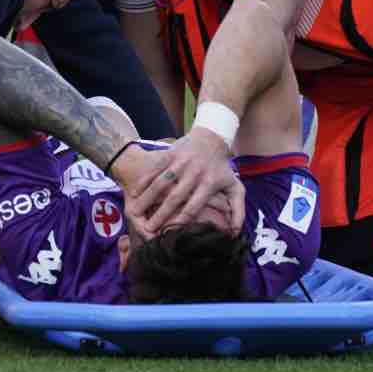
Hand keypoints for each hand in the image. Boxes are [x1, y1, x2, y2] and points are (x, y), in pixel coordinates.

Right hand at [121, 128, 243, 238]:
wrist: (211, 138)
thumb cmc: (222, 168)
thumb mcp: (235, 188)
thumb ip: (238, 211)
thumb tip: (235, 233)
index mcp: (209, 184)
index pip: (193, 207)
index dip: (180, 221)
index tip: (168, 234)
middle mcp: (194, 173)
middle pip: (174, 198)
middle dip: (160, 214)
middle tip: (148, 229)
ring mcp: (180, 163)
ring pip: (160, 183)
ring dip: (147, 198)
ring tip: (136, 213)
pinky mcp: (170, 154)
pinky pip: (154, 170)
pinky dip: (143, 181)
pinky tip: (133, 192)